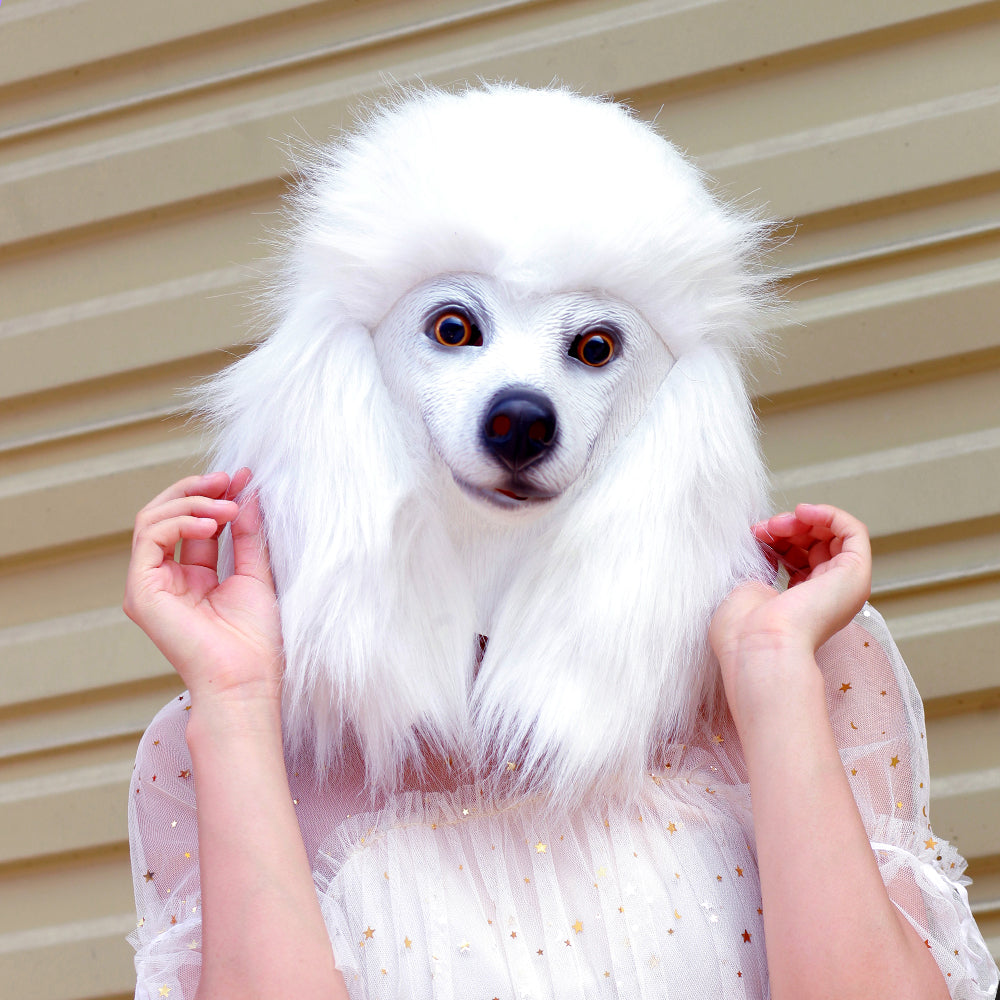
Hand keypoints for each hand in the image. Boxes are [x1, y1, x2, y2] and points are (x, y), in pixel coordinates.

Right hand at [123, 469, 282, 702]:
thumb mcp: (255, 573)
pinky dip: (180, 521)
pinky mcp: (141, 592)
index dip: (214, 495)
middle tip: (228, 479)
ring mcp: (150, 585)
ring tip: (226, 506)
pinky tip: (210, 525)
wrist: (246, 678)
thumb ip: (248, 533)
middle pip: (165, 515)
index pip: (193, 522)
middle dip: (196, 490)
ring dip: (192, 503)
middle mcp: (167, 578)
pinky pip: (150, 538)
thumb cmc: (254, 640)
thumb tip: (247, 492)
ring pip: (153, 520)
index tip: (243, 478)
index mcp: (193, 576)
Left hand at [710, 503, 870, 731]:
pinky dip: (830, 514)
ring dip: (805, 519)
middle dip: (790, 526)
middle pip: (818, 544)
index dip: (779, 538)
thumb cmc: (744, 627)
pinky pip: (854, 531)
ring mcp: (844, 586)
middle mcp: (827, 596)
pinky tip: (804, 512)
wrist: (758, 644)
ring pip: (835, 534)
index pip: (800, 557)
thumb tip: (764, 537)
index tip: (756, 535)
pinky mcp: (856, 574)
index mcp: (802, 603)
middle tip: (767, 528)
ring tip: (779, 524)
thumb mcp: (749, 585)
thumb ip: (763, 562)